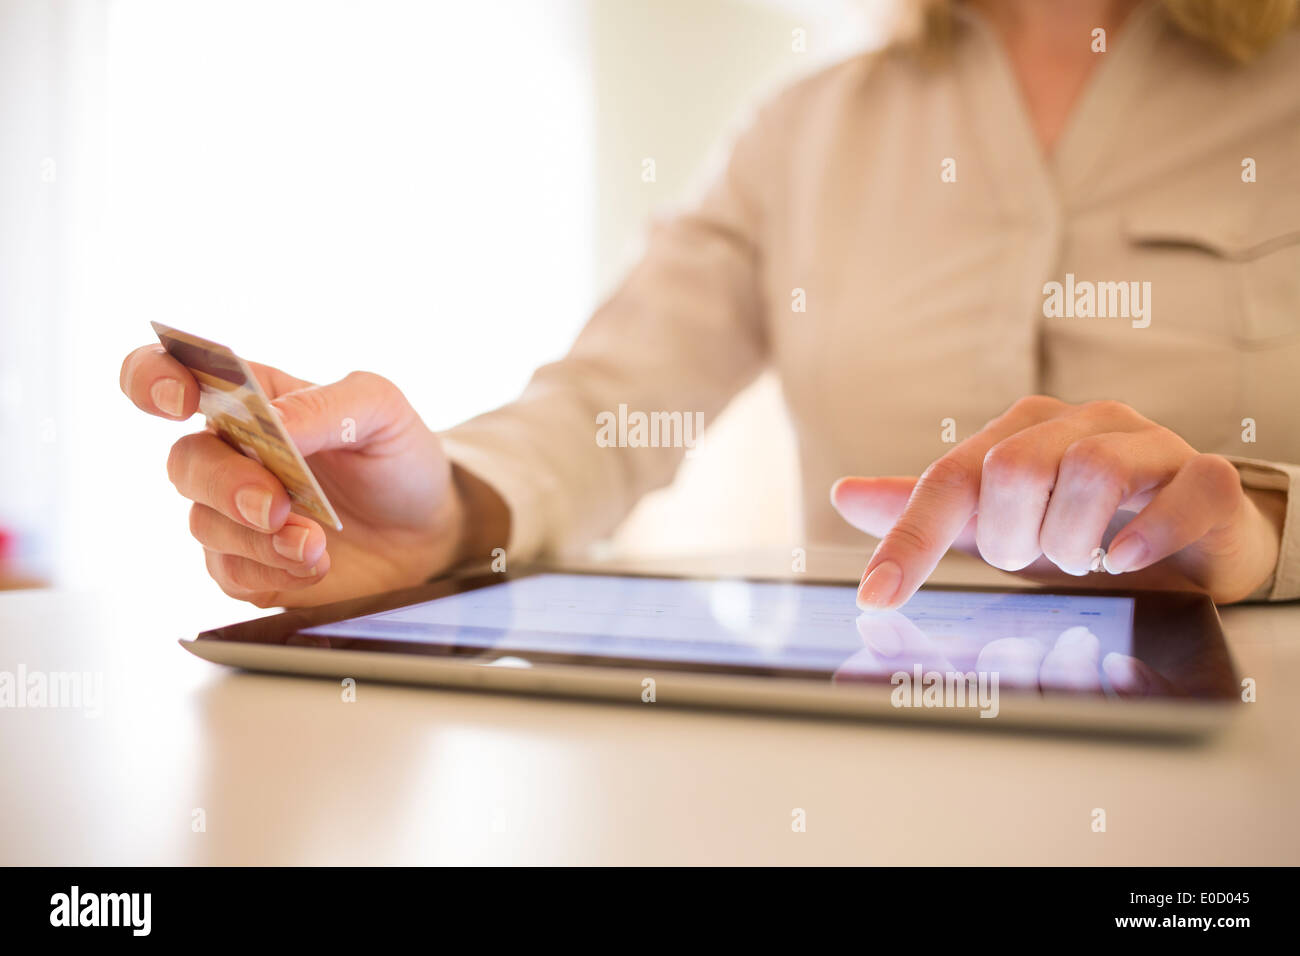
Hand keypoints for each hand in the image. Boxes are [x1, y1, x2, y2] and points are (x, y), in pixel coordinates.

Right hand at [120, 345, 505, 606]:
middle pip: (185, 461)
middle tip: (276, 505)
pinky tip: (313, 564)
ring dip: (258, 538)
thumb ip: (326, 406)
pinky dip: (270, 571)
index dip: (153, 379)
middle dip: (226, 485)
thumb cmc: (398, 457)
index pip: (170, 373)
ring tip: (315, 544)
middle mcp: (231, 453)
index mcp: (251, 399)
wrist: (430, 530)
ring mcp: (235, 513)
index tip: (178, 400)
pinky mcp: (249, 565)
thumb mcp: (382, 411)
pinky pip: (230, 573)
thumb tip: (271, 423)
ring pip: (205, 523)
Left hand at [831, 396, 1284, 607]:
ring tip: (1084, 559)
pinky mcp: (1206, 476)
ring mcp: (1148, 443)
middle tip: (1035, 556)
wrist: (1188, 546)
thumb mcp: (995, 527)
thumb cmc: (1081, 530)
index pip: (949, 478)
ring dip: (1073, 540)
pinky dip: (1146, 533)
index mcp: (1020, 433)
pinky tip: (1126, 560)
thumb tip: (844, 494)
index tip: (876, 596)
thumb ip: (925, 513)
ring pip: (1090, 472)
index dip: (910, 539)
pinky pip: (1180, 489)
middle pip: (1014, 469)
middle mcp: (1081, 423)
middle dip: (1012, 537)